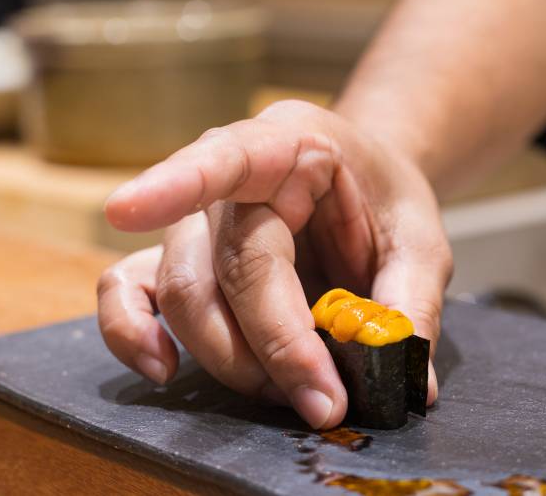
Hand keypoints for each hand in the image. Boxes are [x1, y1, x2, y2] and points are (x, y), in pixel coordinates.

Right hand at [97, 100, 450, 428]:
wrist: (367, 186)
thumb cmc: (385, 200)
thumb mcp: (422, 240)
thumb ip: (412, 302)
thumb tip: (407, 381)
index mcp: (293, 144)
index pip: (230, 159)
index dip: (177, 183)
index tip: (124, 210)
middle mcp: (231, 177)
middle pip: (224, 265)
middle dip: (273, 346)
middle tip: (325, 401)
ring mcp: (199, 218)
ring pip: (182, 294)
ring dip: (233, 360)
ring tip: (295, 393)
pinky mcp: (182, 258)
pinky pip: (130, 289)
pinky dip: (132, 332)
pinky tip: (163, 369)